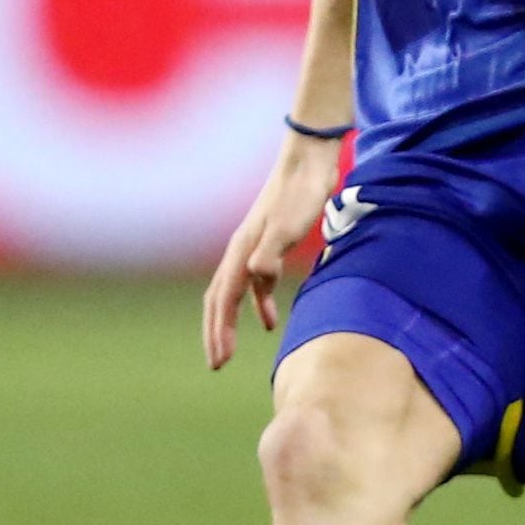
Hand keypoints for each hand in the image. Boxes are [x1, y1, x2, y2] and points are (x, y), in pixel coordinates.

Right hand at [201, 130, 349, 369]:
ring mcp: (254, 247)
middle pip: (219, 298)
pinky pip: (255, 283)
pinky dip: (257, 304)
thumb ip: (271, 252)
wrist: (309, 161)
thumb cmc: (300, 194)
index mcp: (241, 250)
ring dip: (231, 321)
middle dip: (215, 331)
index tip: (219, 360)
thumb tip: (256, 277)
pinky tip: (270, 321)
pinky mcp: (270, 244)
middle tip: (216, 363)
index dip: (220, 331)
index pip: (224, 299)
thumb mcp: (288, 226)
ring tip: (231, 350)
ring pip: (234, 292)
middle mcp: (241, 250)